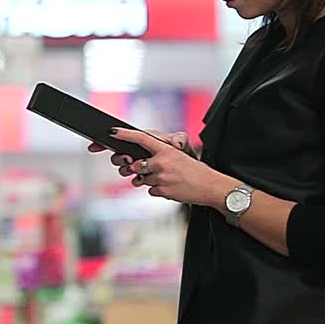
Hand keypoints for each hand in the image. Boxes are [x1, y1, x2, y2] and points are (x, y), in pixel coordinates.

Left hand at [108, 128, 232, 205]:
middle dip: (140, 168)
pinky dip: (158, 189)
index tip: (114, 132)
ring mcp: (161, 178)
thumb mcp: (180, 155)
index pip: (142, 139)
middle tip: (152, 169)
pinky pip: (151, 191)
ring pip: (143, 180)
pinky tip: (171, 186)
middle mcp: (161, 163)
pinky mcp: (162, 191)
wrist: (210, 186)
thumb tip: (141, 163)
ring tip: (168, 178)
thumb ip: (160, 155)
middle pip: (136, 165)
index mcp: (166, 150)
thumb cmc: (195, 170)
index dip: (125, 135)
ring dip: (151, 180)